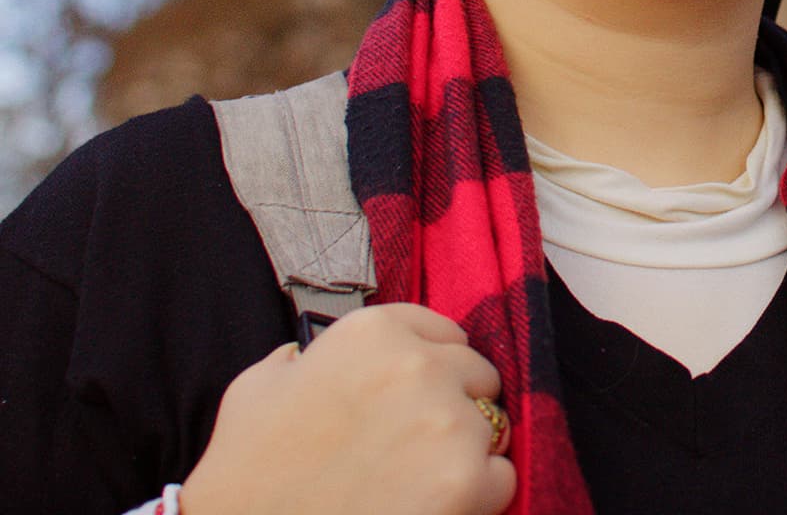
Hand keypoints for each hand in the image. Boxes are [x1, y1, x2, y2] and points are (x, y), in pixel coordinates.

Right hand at [181, 304, 516, 514]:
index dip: (430, 364)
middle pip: (475, 372)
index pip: (440, 330)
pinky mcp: (465, 482)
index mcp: (372, 332)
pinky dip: (479, 496)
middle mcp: (418, 365)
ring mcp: (447, 423)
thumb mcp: (262, 385)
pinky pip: (501, 477)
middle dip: (454, 404)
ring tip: (421, 480)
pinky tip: (434, 508)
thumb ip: (303, 358)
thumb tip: (309, 357)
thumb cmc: (246, 476)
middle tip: (416, 445)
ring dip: (466, 450)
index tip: (416, 393)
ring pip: (492, 424)